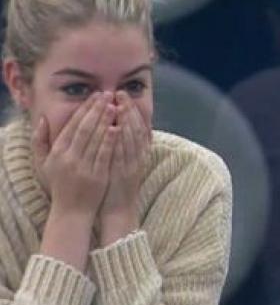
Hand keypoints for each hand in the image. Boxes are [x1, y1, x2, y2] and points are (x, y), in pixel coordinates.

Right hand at [32, 91, 117, 218]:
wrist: (71, 211)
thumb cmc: (59, 184)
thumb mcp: (43, 163)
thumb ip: (40, 141)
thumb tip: (42, 119)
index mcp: (57, 152)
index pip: (73, 125)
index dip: (85, 109)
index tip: (96, 95)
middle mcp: (69, 158)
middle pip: (85, 128)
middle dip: (97, 109)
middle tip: (108, 94)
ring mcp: (83, 167)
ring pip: (96, 139)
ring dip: (106, 121)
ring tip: (115, 106)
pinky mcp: (97, 176)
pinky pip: (104, 155)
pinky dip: (110, 141)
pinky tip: (117, 128)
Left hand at [97, 91, 150, 245]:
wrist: (118, 210)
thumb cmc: (116, 185)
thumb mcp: (125, 163)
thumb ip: (126, 145)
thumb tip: (121, 125)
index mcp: (139, 152)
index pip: (139, 125)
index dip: (133, 109)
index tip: (124, 95)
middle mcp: (138, 156)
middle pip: (137, 128)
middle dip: (129, 109)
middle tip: (121, 93)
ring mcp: (132, 164)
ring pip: (132, 138)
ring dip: (125, 120)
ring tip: (118, 104)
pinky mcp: (124, 173)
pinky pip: (123, 153)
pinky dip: (120, 140)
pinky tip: (115, 127)